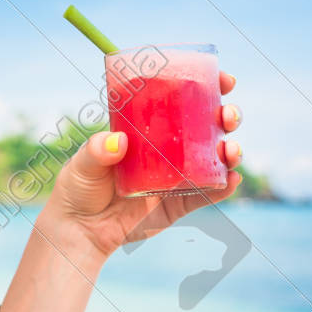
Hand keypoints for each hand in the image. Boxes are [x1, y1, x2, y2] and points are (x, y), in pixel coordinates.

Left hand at [42, 70, 242, 258]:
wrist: (80, 230)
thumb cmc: (78, 188)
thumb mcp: (83, 163)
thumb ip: (97, 150)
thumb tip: (118, 142)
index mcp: (148, 129)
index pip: (182, 101)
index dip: (208, 88)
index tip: (224, 80)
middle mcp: (168, 149)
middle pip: (207, 126)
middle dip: (226, 116)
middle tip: (227, 115)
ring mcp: (176, 177)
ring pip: (213, 158)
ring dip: (230, 150)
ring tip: (231, 150)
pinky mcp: (178, 204)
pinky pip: (207, 194)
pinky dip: (224, 187)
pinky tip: (232, 179)